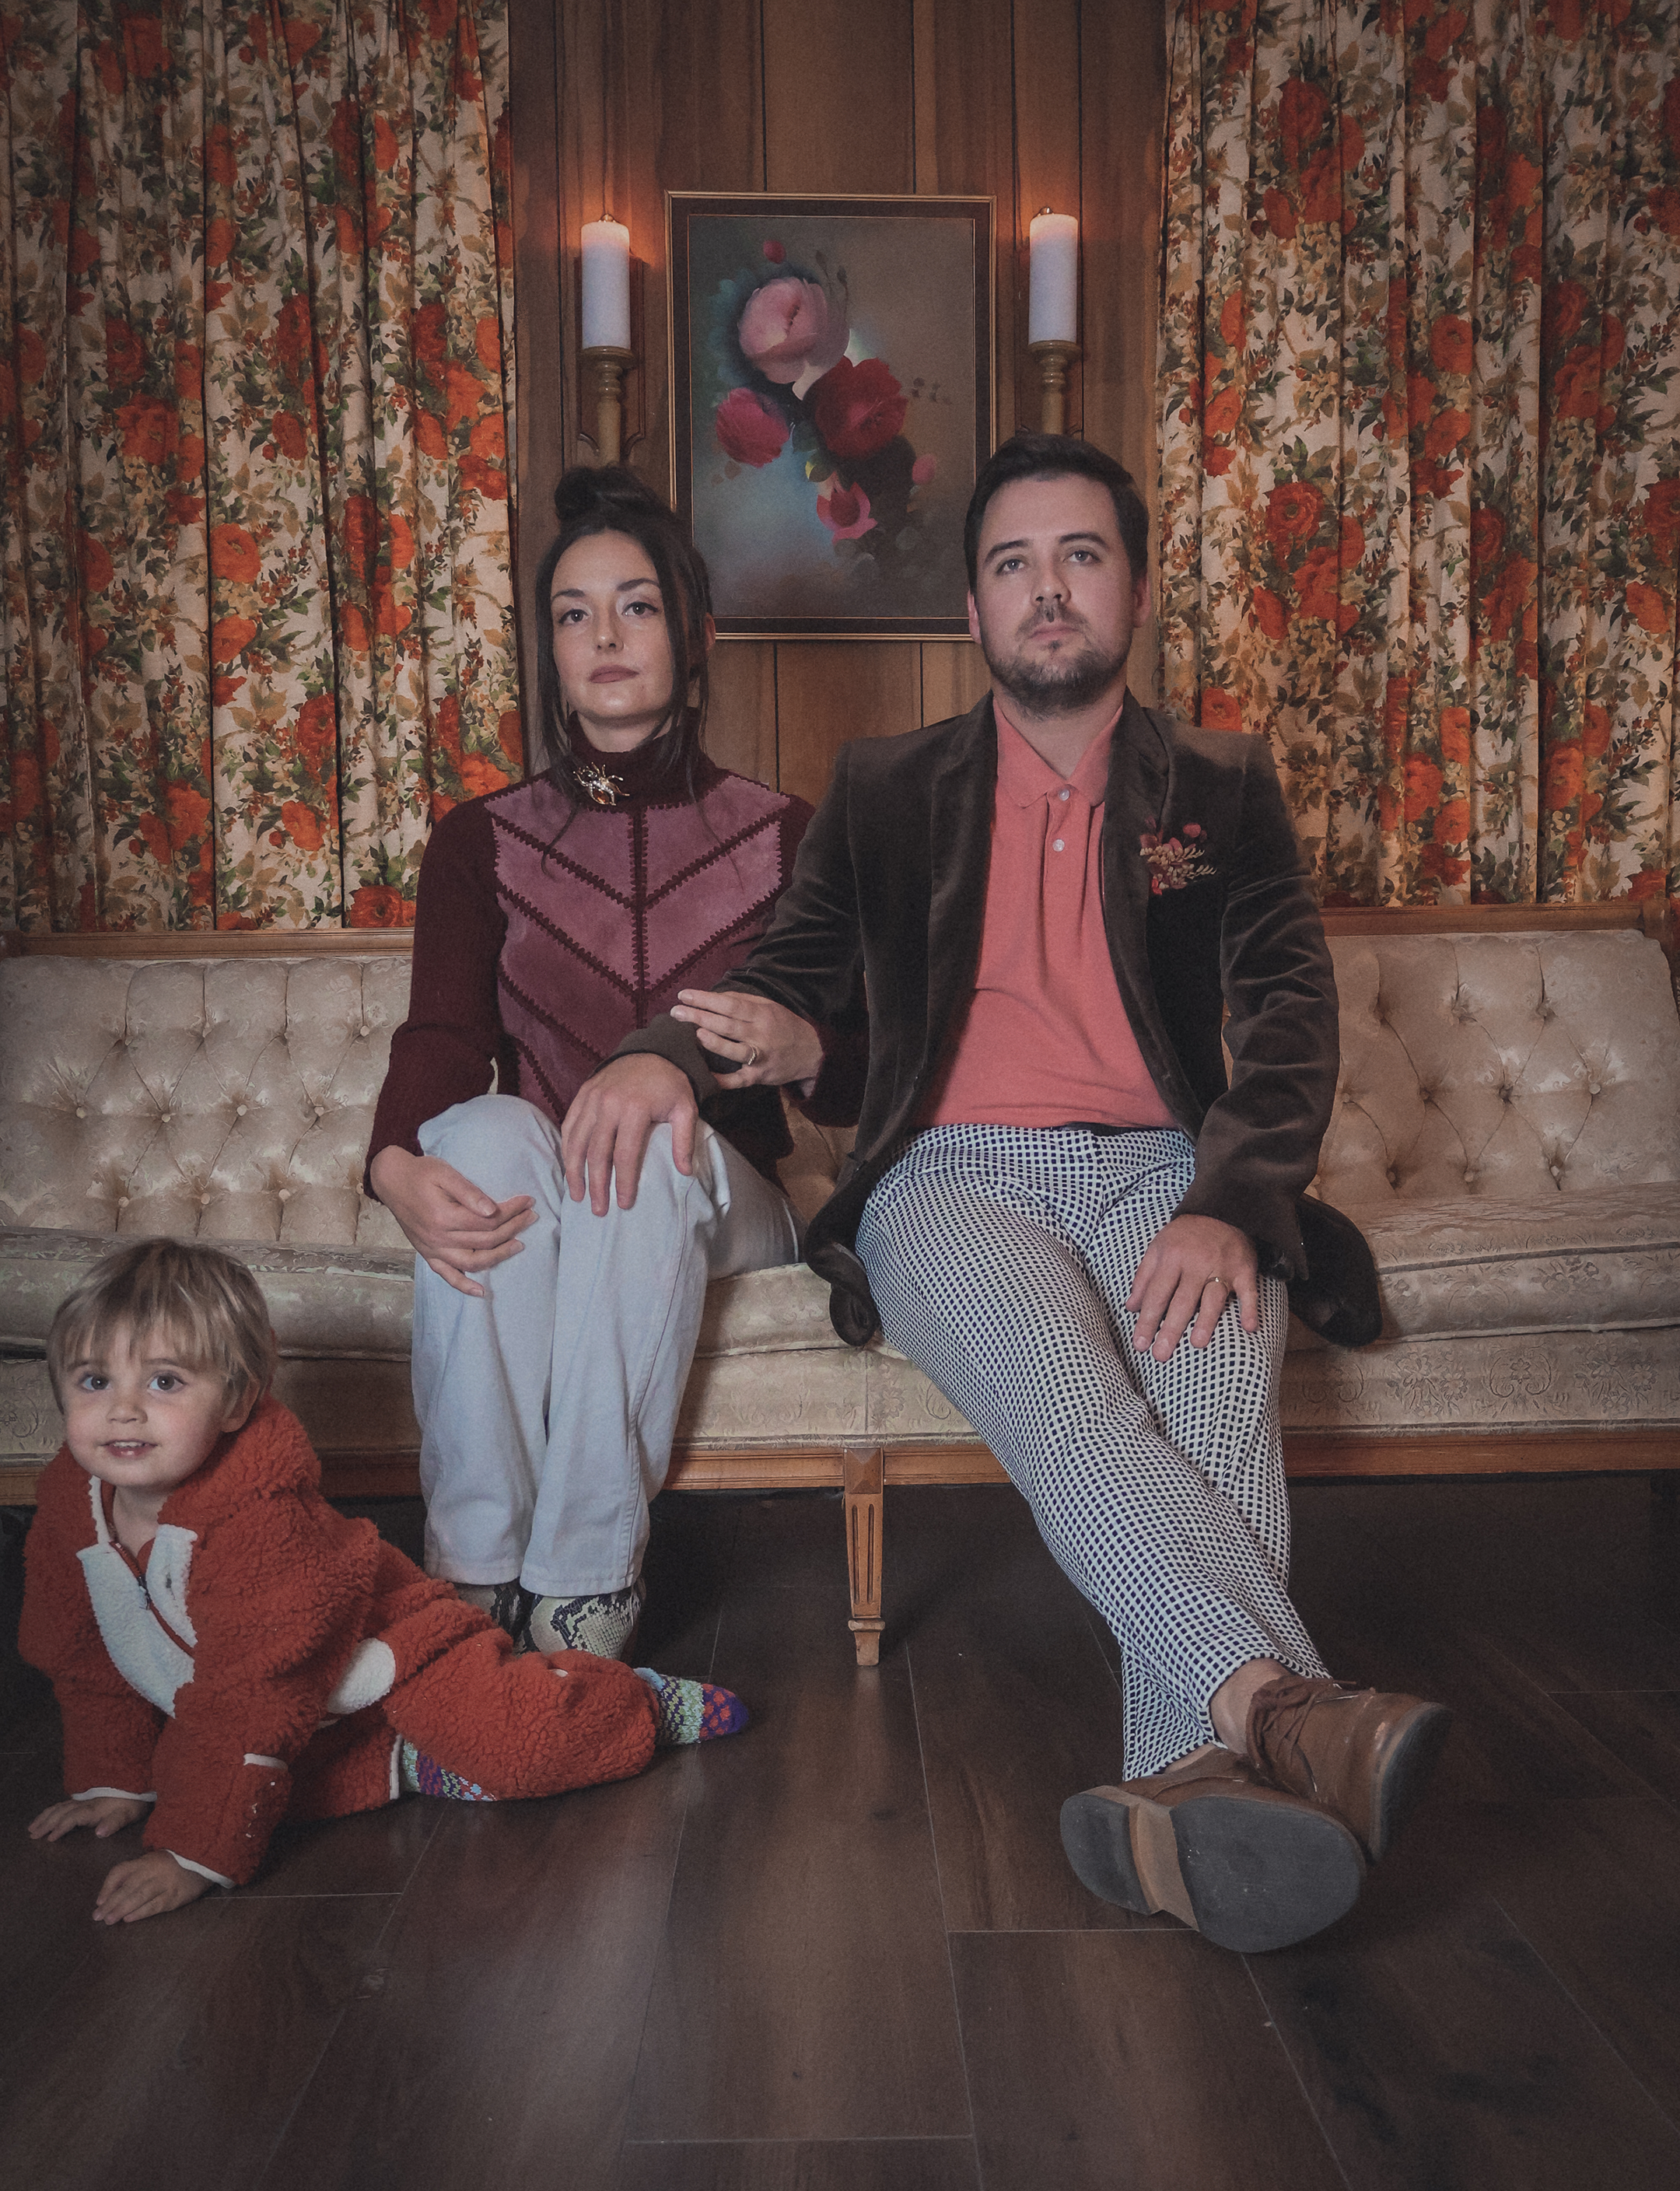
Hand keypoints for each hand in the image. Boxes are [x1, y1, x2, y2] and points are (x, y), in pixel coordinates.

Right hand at [30, 1794, 149, 1842]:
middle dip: (45, 1823)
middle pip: (61, 1812)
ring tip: (32, 1826)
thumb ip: (114, 1823)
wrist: (139, 1782)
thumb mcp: (129, 1814)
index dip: (60, 1828)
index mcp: (94, 1808)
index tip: (48, 1839)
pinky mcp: (86, 1797)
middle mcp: (86, 1803)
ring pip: (60, 1807)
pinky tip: (47, 1813)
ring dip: (45, 1816)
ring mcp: (85, 1799)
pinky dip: (52, 1809)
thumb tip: (98, 1833)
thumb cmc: (134, 1802)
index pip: (72, 1818)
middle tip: (31, 1834)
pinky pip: (64, 1803)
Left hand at [93, 1850, 209, 1924]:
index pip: (121, 1871)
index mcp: (145, 1860)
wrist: (204, 1862)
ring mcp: (165, 1883)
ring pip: (140, 1896)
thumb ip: (133, 1874)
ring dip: (122, 1909)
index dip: (108, 1886)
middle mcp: (154, 1870)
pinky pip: (156, 1905)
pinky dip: (141, 1912)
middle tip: (97, 1917)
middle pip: (128, 1887)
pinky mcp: (176, 1895)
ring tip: (109, 1920)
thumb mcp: (152, 1862)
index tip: (98, 1902)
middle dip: (111, 1903)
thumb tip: (109, 1894)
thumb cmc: (173, 1865)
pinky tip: (129, 1919)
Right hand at [369, 1144, 535, 1297]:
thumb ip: (468, 1192)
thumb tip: (491, 1210)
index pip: (488, 1221)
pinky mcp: (428, 1254)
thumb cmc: (421, 1173)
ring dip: (498, 1256)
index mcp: (444, 1217)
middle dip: (513, 1228)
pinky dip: (463, 1286)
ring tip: (518, 1245)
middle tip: (530, 1217)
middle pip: (485, 1240)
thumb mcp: (445, 1173)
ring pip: (472, 1262)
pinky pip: (447, 1275)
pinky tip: (480, 1292)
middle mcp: (438, 1238)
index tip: (528, 1201)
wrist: (392, 1181)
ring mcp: (432, 1249)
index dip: (511, 1212)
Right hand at [560, 1054, 697, 1215]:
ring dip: (574, 1171)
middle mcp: (608, 1104)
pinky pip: (569, 1125)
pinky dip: (567, 1148)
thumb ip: (684, 1140)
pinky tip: (570, 1167)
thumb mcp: (686, 1108)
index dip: (623, 1182)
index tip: (624, 1203)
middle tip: (598, 1209)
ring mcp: (592, 1098)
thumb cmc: (670, 1084)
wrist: (652, 1050)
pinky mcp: (582, 1094)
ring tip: (577, 1195)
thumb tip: (685, 1172)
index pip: (624, 1155)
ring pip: (576, 1141)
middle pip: (596, 1153)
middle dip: (596, 1185)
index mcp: (634, 1109)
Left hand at [669, 989, 823, 1087]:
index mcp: (762, 1014)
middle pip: (726, 1025)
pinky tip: (707, 1076)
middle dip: (699, 1017)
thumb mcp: (770, 1006)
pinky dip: (723, 1080)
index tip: (684, 995)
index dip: (705, 999)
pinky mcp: (759, 1076)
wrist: (811, 1052)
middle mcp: (761, 1035)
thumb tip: (714, 996)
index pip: (729, 1004)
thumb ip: (744, 1000)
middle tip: (676, 1012)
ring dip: (713, 1042)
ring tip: (694, 1034)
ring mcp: (760, 1057)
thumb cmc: (785, 1026)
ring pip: (733, 1050)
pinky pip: (739, 1080)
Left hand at [1125, 1215, 1259, 1363]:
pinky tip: (1248, 1328)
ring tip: (1196, 1344)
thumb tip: (1130, 1307)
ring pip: (1212, 1297)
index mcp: (1172, 1257)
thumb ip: (1144, 1277)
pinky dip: (1250, 1308)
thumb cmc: (1185, 1236)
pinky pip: (1248, 1291)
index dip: (1147, 1320)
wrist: (1221, 1210)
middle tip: (1161, 1355)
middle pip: (1182, 1300)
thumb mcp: (1158, 1248)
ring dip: (1206, 1320)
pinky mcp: (1244, 1269)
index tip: (1140, 1344)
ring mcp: (1222, 1267)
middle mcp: (1196, 1263)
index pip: (1156, 1294)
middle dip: (1170, 1329)